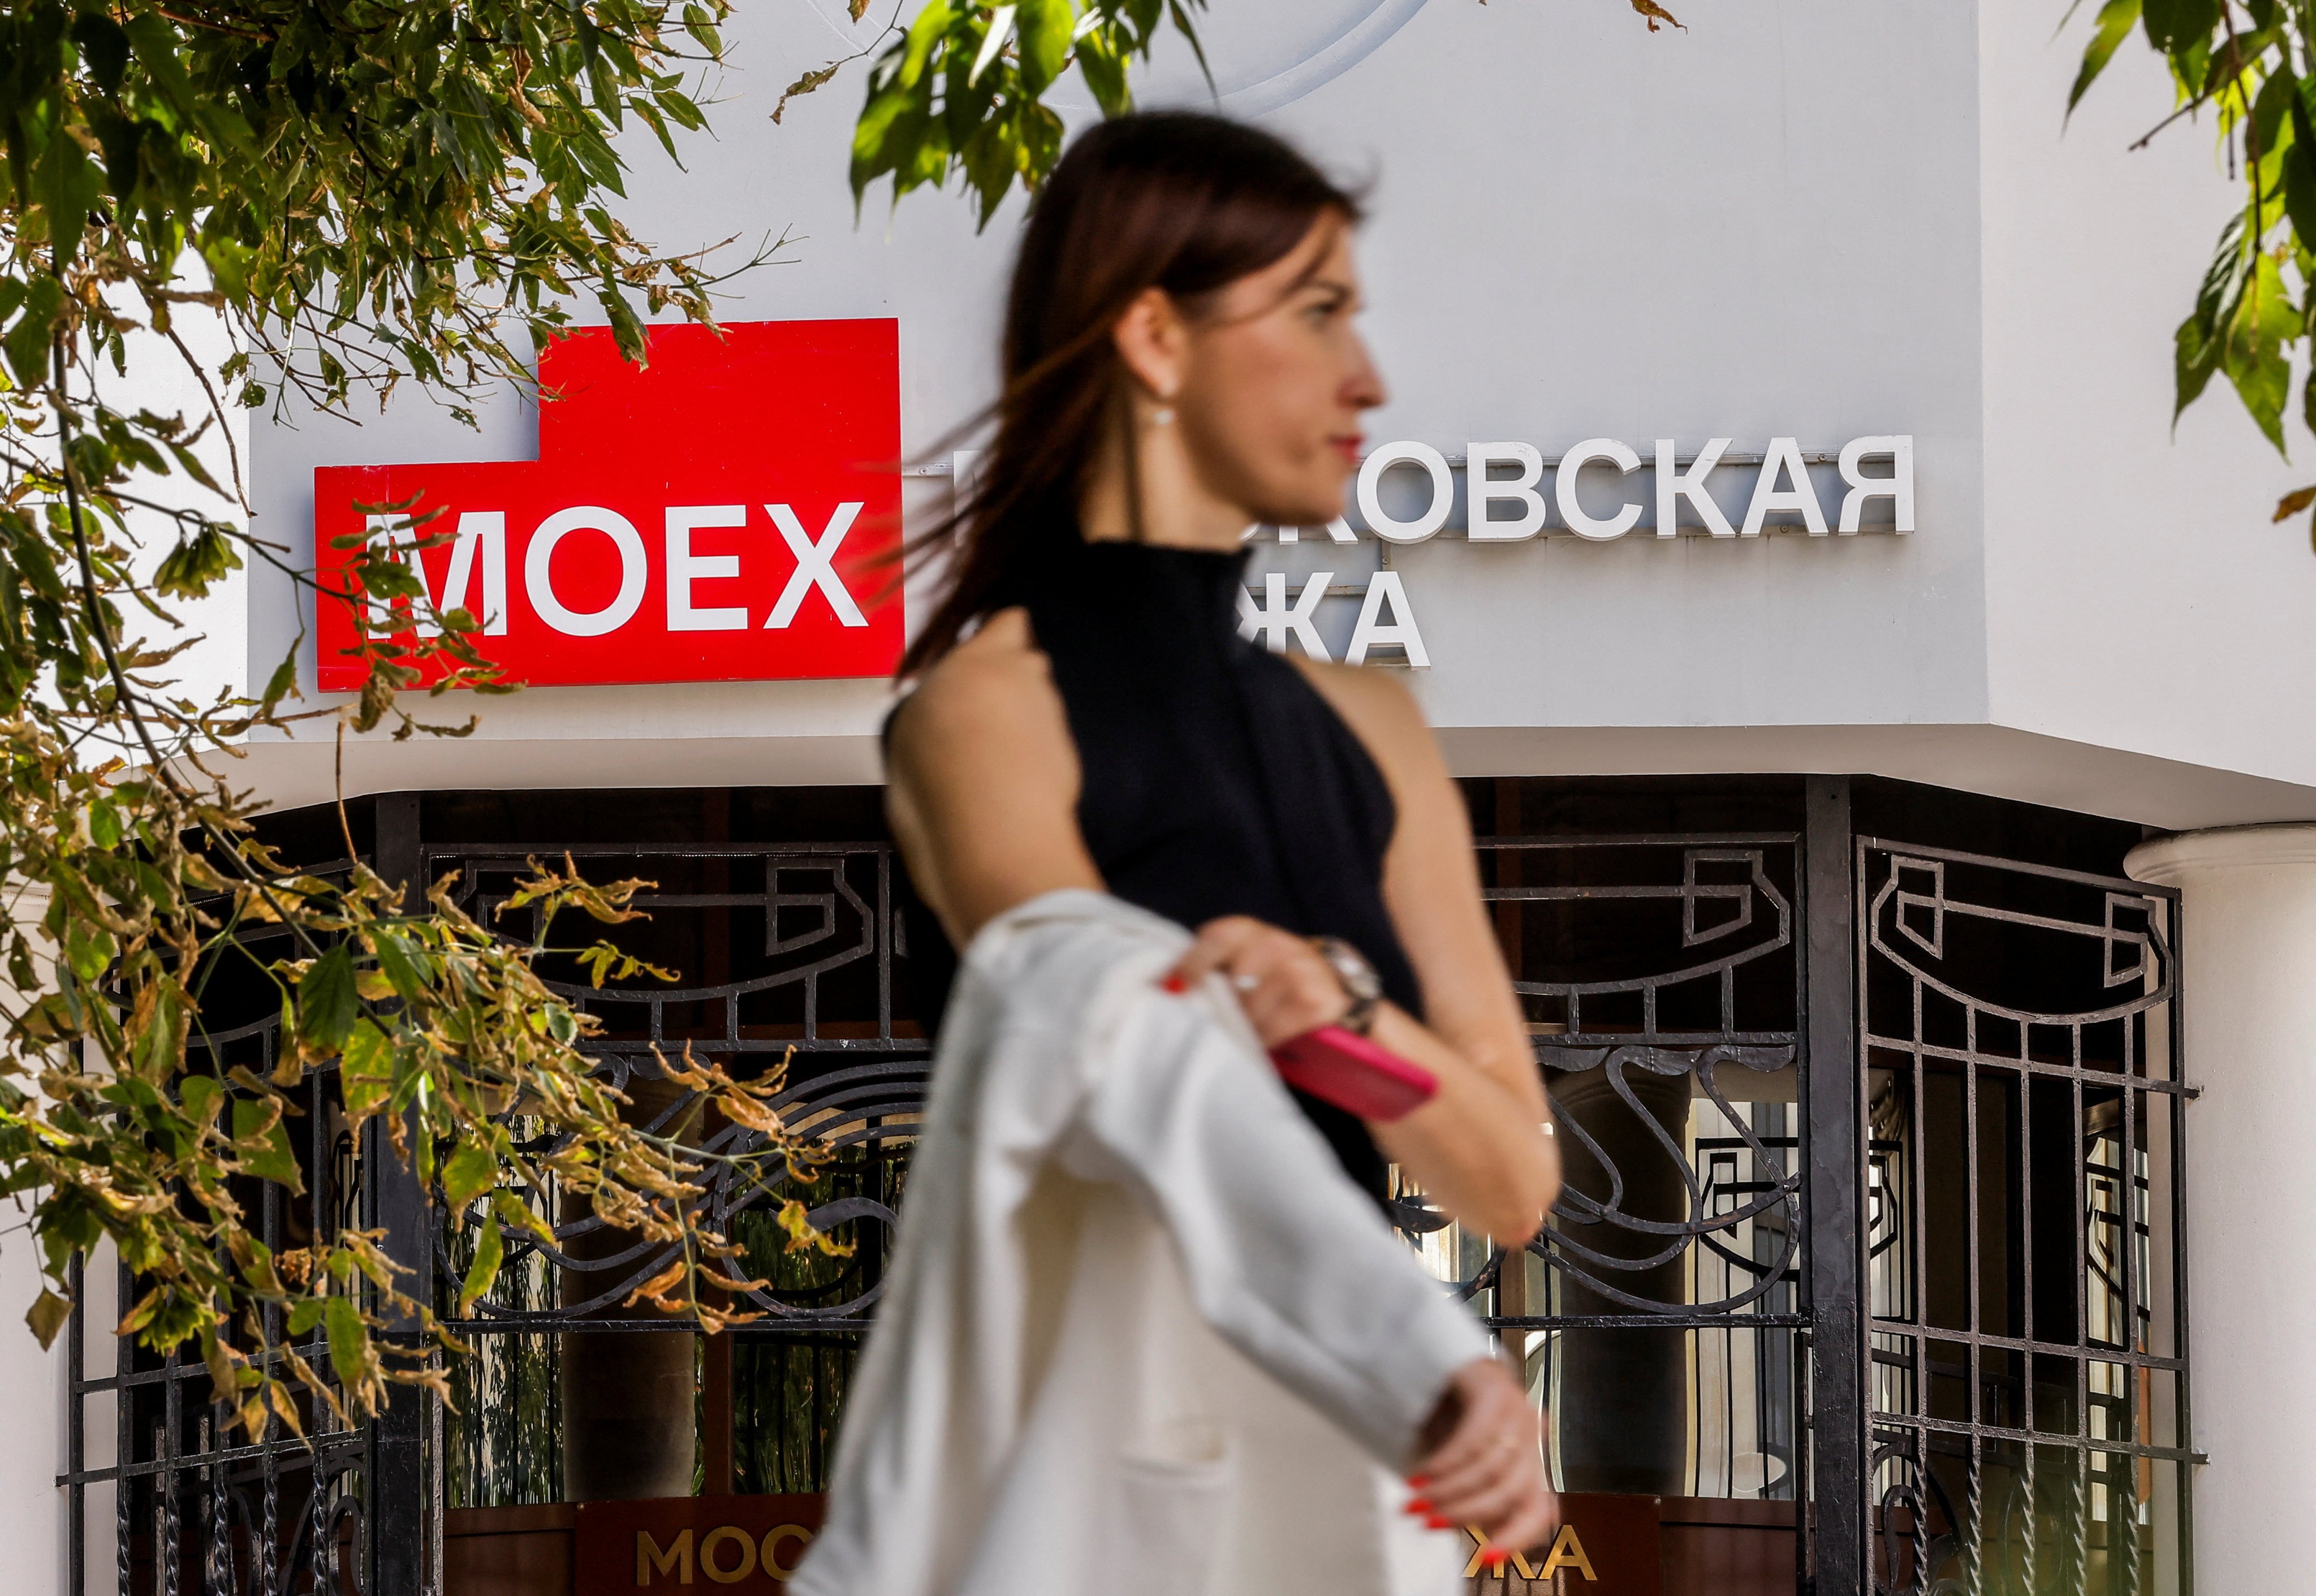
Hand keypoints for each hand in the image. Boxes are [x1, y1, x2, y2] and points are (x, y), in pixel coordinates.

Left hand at [1162, 915, 1354, 1046]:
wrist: (1331, 986)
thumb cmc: (1267, 980)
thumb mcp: (1238, 963)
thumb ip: (1207, 972)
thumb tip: (1167, 992)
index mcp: (1247, 931)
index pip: (1217, 938)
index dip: (1193, 964)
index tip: (1175, 991)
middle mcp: (1276, 944)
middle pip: (1233, 983)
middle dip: (1221, 1009)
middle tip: (1217, 1024)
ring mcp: (1300, 971)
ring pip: (1252, 1011)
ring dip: (1242, 1028)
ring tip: (1245, 1031)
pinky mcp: (1318, 1001)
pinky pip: (1275, 1028)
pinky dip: (1265, 1039)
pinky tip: (1266, 1038)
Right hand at [1404, 1359, 1556, 1566]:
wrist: (1440, 1352)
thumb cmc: (1452, 1410)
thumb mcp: (1465, 1460)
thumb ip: (1474, 1491)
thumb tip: (1469, 1531)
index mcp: (1531, 1459)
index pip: (1540, 1510)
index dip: (1516, 1538)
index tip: (1487, 1559)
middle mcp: (1531, 1436)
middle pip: (1510, 1492)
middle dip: (1465, 1513)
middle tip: (1429, 1522)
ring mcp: (1517, 1411)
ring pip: (1489, 1468)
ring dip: (1447, 1490)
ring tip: (1415, 1499)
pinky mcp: (1495, 1391)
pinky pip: (1472, 1438)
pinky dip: (1444, 1462)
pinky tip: (1422, 1473)